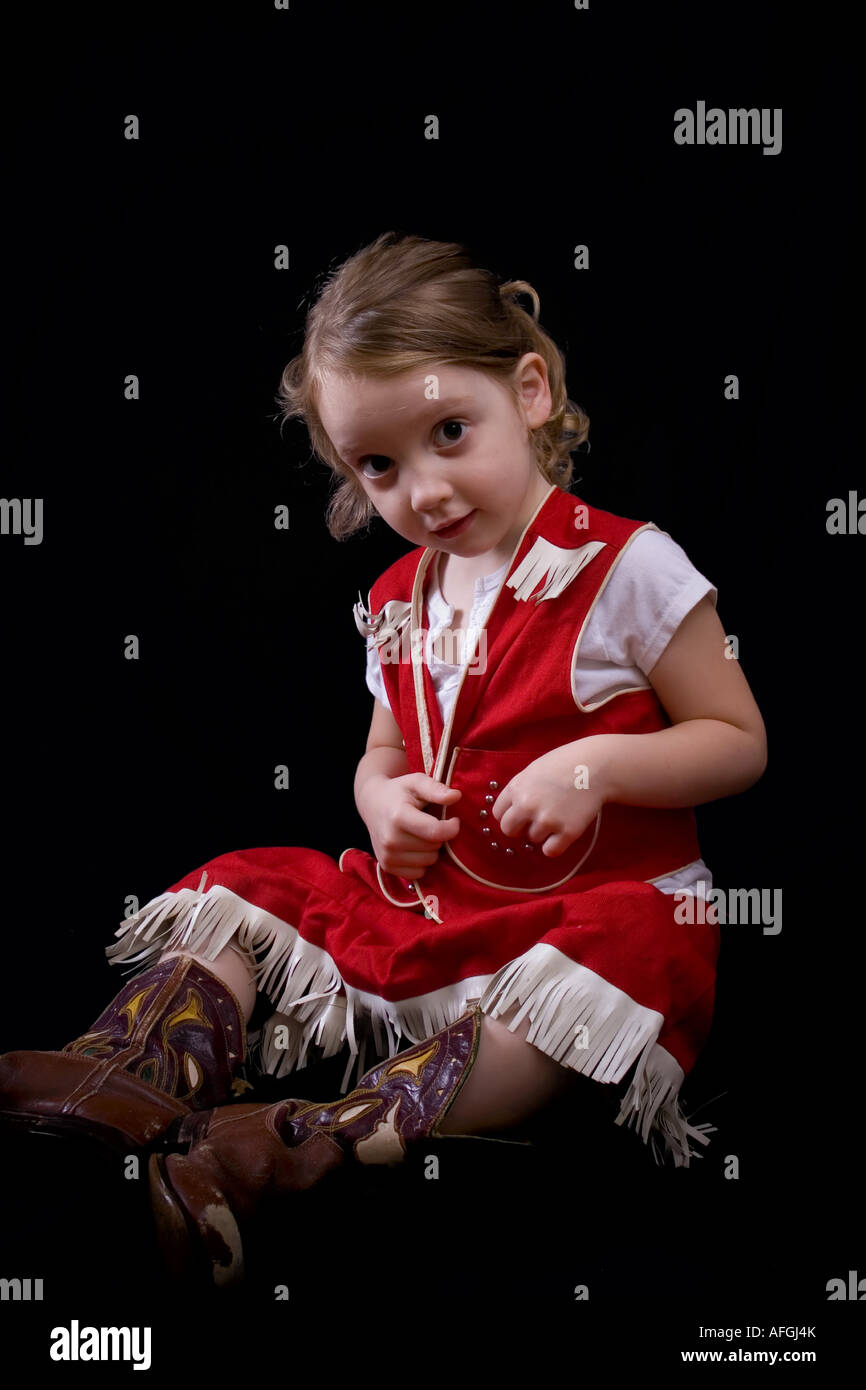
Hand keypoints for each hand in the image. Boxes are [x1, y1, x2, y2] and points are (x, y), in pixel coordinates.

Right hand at [361, 773, 461, 879]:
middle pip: (434, 848)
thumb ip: (436, 788)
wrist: (372, 803)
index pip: (436, 832)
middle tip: (429, 823)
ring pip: (429, 861)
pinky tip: (414, 847)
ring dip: (431, 849)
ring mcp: (387, 856)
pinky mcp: (387, 867)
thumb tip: (456, 796)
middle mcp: (390, 840)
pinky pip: (419, 873)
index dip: (452, 827)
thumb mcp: (416, 782)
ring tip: (421, 834)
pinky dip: (421, 862)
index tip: (453, 820)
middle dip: (438, 836)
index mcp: (398, 817)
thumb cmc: (399, 792)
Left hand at [491, 744, 609, 856]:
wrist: (595, 766)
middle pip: (508, 830)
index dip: (509, 814)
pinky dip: (554, 845)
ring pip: (532, 839)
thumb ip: (519, 790)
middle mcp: (527, 806)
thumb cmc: (564, 764)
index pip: (498, 813)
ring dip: (542, 832)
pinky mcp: (567, 832)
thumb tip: (510, 811)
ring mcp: (547, 820)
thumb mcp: (533, 770)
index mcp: (516, 788)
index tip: (520, 813)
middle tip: (534, 821)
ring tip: (557, 816)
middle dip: (519, 828)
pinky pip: (550, 851)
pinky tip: (562, 832)